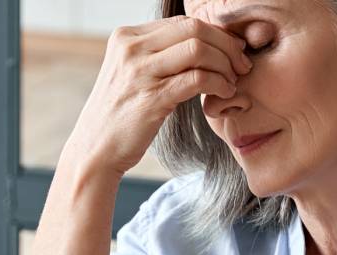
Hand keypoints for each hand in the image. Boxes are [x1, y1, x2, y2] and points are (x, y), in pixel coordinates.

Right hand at [62, 16, 252, 177]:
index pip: (182, 22)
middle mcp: (130, 49)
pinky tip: (224, 92)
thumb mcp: (133, 74)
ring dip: (225, 64)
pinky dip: (219, 83)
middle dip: (226, 45)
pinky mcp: (151, 98)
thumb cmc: (120, 114)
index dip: (215, 33)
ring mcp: (139, 72)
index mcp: (126, 37)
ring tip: (233, 81)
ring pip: (198, 49)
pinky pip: (197, 79)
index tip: (232, 51)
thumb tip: (203, 44)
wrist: (95, 150)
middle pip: (194, 29)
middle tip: (241, 64)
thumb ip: (158, 55)